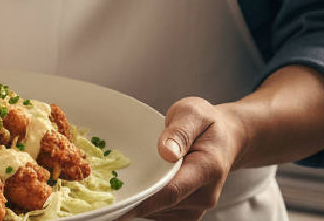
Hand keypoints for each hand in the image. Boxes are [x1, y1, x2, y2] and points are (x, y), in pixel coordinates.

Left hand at [118, 97, 246, 220]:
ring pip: (157, 212)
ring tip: (113, 186)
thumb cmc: (206, 124)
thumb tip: (166, 151)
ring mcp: (195, 208)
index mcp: (207, 170)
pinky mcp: (185, 213)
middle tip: (97, 196)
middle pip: (160, 205)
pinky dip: (141, 204)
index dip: (142, 201)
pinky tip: (128, 190)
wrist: (227, 139)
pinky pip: (158, 213)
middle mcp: (203, 196)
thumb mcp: (194, 112)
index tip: (114, 206)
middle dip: (130, 201)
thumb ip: (180, 130)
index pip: (171, 192)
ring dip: (134, 203)